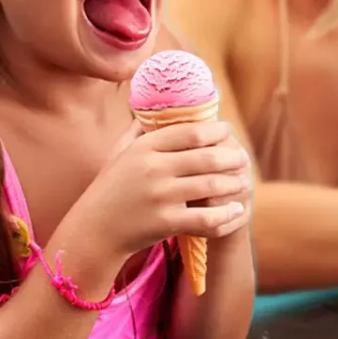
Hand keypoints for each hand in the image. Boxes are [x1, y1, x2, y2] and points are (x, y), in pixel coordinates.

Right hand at [73, 120, 250, 260]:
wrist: (94, 230)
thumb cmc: (109, 189)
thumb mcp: (118, 153)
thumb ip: (138, 131)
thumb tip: (157, 108)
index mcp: (144, 148)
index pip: (189, 132)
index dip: (214, 130)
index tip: (227, 130)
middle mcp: (153, 168)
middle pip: (206, 157)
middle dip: (231, 157)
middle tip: (243, 158)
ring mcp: (160, 196)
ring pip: (211, 185)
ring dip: (233, 183)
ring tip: (243, 182)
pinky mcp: (166, 222)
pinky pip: (206, 218)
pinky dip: (225, 214)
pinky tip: (235, 210)